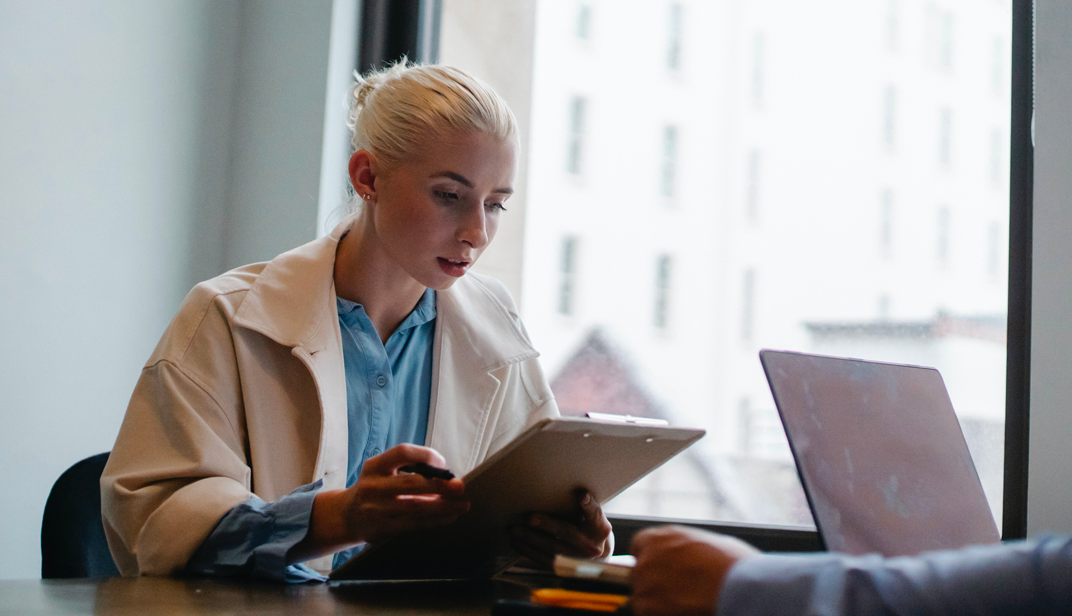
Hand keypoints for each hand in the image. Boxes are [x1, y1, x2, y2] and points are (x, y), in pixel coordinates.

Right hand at [292, 444, 468, 560]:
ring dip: (443, 506)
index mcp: (374, 466)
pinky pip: (413, 524)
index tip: (442, 464)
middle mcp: (373, 486)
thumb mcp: (381, 472)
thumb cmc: (375, 489)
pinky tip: (449, 517)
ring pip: (416, 507)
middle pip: (412, 483)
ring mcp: (375, 509)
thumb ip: (408, 469)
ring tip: (463, 504)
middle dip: (440, 485)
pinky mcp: (380, 529)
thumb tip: (446, 476)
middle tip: (460, 486)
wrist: (345, 516)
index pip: (403, 453)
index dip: (426, 456)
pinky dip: (434, 520)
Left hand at [510, 490, 612, 567]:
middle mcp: (591, 544)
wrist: (597, 555)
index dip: (588, 505)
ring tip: (514, 530)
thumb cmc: (588, 527)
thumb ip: (579, 508)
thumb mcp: (591, 516)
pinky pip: (544, 560)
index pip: (595, 513)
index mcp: (600, 528)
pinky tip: (516, 542)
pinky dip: (528, 551)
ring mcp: (578, 559)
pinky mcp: (565, 568)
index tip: (581, 496)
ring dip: (530, 538)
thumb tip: (553, 489)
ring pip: (552, 548)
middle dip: (547, 525)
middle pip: (567, 532)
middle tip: (530, 518)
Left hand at [630, 526, 759, 615]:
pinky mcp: (647, 607)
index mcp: (661, 537)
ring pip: (642, 597)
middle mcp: (647, 558)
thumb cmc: (733, 565)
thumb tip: (695, 555)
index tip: (661, 569)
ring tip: (684, 604)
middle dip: (654, 582)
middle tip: (678, 592)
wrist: (738, 588)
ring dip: (657, 602)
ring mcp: (644, 583)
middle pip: (640, 573)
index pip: (639, 546)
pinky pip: (647, 613)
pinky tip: (683, 612)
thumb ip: (690, 547)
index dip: (651, 558)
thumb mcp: (711, 542)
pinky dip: (660, 615)